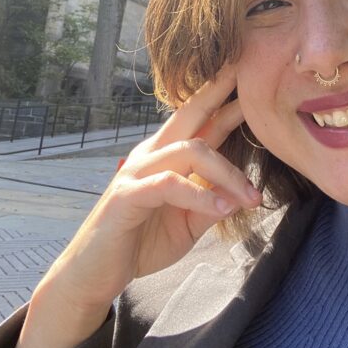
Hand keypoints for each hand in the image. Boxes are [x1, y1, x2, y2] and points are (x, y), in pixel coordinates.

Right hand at [3, 68, 258, 347]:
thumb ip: (212, 203)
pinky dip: (200, 194)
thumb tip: (244, 192)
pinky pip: (170, 184)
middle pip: (190, 114)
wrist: (95, 276)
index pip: (201, 121)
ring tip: (252, 198)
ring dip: (227, 173)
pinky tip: (222, 208)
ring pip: (191, 150)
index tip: (252, 78)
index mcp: (167, 156)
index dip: (226, 99)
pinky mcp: (128, 194)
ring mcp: (137, 171)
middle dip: (218, 92)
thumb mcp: (188, 224)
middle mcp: (152, 154)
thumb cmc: (141, 243)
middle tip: (244, 70)